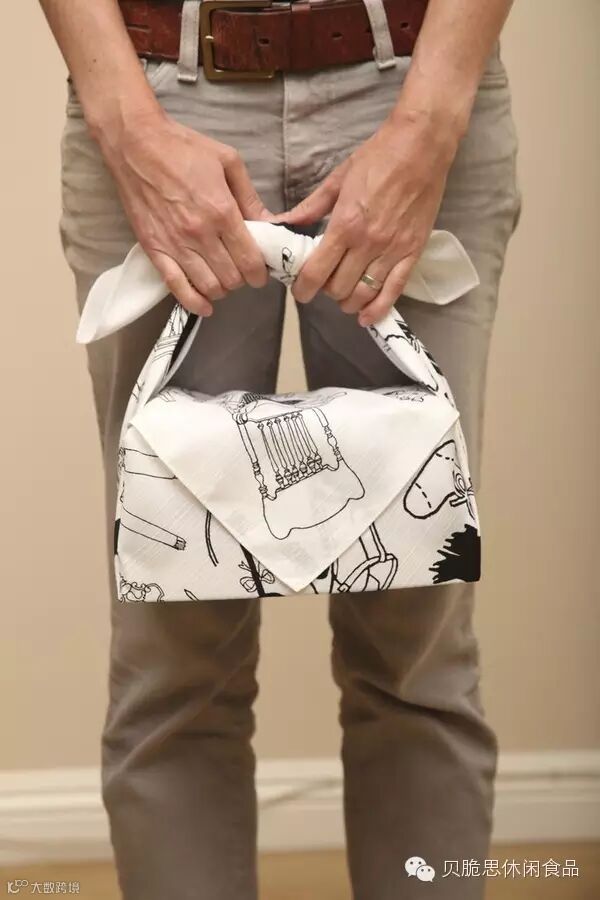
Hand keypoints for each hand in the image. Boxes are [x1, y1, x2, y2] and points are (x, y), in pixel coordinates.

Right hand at [97, 107, 271, 315]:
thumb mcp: (228, 162)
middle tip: (242, 270)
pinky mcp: (155, 249)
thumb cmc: (183, 147)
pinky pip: (177, 287)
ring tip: (224, 278)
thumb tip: (271, 224)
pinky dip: (194, 302)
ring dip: (222, 289)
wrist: (135, 143)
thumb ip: (250, 197)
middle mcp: (200, 233)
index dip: (260, 272)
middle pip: (232, 278)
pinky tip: (205, 305)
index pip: (250, 260)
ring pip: (209, 286)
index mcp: (222, 211)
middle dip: (243, 280)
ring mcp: (175, 244)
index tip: (261, 270)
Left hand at [271, 109, 458, 325]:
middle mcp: (368, 243)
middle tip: (323, 283)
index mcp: (345, 224)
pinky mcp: (413, 252)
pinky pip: (394, 290)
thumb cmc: (378, 157)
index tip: (299, 291)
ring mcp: (393, 250)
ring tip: (343, 296)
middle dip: (326, 292)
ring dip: (349, 302)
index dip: (303, 289)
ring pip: (364, 294)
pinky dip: (378, 309)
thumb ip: (310, 208)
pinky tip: (366, 317)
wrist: (421, 146)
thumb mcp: (337, 179)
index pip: (316, 272)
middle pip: (339, 288)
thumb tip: (284, 223)